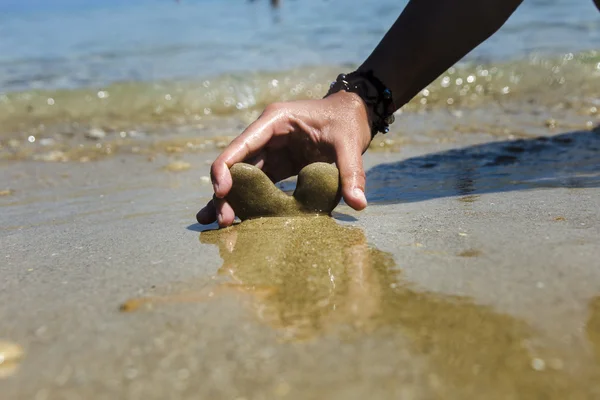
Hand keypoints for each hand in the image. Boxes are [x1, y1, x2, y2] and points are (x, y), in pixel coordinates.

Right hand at [196, 91, 371, 226]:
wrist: (354, 113)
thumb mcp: (351, 143)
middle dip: (225, 192)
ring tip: (215, 224)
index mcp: (275, 121)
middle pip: (236, 165)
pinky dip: (246, 200)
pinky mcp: (278, 164)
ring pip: (242, 176)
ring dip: (230, 199)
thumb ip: (351, 172)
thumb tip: (358, 203)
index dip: (226, 168)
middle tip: (222, 221)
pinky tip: (235, 218)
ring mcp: (270, 150)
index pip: (241, 145)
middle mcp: (266, 135)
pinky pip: (257, 183)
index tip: (221, 193)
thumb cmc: (348, 121)